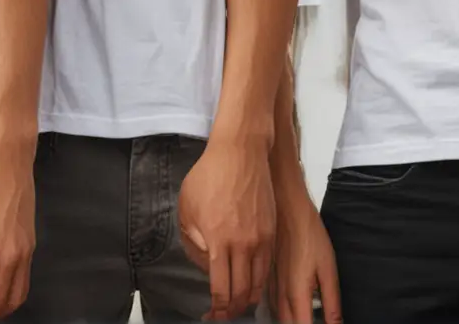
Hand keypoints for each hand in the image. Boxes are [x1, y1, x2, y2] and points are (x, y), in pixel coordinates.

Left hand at [179, 139, 276, 319]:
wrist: (241, 151)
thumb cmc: (211, 176)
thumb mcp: (188, 209)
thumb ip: (193, 242)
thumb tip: (204, 263)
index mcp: (218, 241)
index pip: (222, 288)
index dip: (219, 309)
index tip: (214, 316)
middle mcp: (243, 243)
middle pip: (243, 291)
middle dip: (234, 309)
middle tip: (227, 315)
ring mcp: (261, 237)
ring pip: (259, 280)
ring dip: (250, 298)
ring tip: (241, 304)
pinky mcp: (271, 230)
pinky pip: (268, 264)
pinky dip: (261, 279)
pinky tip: (254, 282)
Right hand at [269, 192, 339, 323]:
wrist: (287, 211)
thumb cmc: (309, 235)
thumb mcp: (328, 269)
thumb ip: (332, 302)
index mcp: (296, 295)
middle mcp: (280, 297)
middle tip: (317, 320)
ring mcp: (271, 290)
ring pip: (279, 320)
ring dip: (293, 322)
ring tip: (309, 317)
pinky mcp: (268, 282)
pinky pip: (273, 309)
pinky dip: (284, 315)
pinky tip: (295, 309)